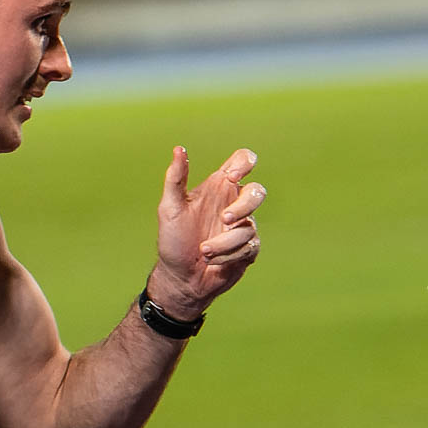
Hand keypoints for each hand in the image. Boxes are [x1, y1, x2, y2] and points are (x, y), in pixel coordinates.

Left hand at [149, 147, 264, 319]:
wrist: (180, 279)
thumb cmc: (173, 241)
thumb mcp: (169, 208)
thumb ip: (175, 178)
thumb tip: (179, 149)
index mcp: (218, 187)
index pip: (243, 160)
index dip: (245, 162)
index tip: (231, 177)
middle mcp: (233, 204)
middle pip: (257, 191)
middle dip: (243, 206)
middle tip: (223, 219)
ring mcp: (243, 227)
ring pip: (248, 226)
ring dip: (224, 242)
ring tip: (203, 251)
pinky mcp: (248, 249)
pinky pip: (248, 246)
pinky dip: (227, 255)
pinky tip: (212, 261)